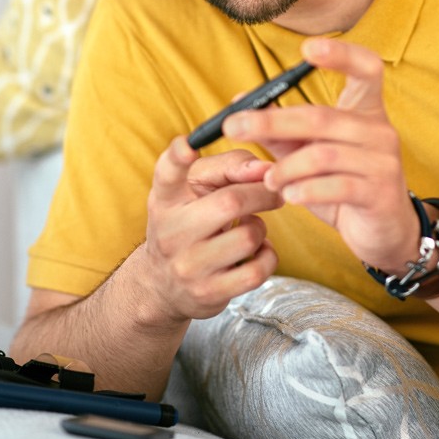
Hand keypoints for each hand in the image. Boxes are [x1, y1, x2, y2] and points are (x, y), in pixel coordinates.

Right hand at [139, 138, 282, 323]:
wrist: (164, 284)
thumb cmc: (192, 221)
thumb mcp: (198, 189)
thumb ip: (230, 166)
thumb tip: (266, 169)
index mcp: (165, 198)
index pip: (167, 174)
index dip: (177, 158)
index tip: (186, 145)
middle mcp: (170, 231)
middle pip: (230, 202)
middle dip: (263, 193)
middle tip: (274, 191)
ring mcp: (188, 266)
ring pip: (249, 236)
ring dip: (261, 228)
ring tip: (250, 227)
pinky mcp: (208, 293)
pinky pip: (257, 270)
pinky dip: (267, 257)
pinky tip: (255, 252)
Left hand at [222, 38, 419, 273]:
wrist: (386, 233)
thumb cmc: (345, 187)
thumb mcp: (311, 154)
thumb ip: (280, 131)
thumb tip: (239, 103)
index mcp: (367, 111)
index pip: (367, 69)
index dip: (342, 54)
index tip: (308, 48)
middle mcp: (380, 131)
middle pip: (322, 116)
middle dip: (271, 121)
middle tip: (233, 125)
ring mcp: (383, 162)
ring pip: (322, 155)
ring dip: (285, 167)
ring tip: (268, 179)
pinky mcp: (379, 194)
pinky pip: (334, 187)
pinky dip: (304, 190)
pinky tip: (290, 195)